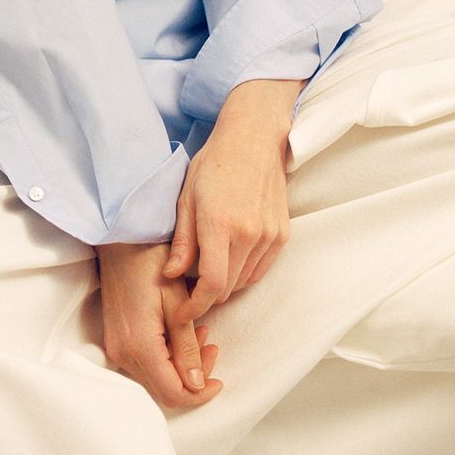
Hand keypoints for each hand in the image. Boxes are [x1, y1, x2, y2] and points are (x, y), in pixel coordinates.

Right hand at [95, 239, 223, 409]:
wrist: (121, 239)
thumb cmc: (152, 262)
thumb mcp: (178, 303)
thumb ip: (187, 347)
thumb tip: (196, 384)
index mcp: (139, 345)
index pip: (173, 393)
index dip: (199, 394)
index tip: (220, 379)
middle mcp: (122, 352)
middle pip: (163, 390)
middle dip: (193, 379)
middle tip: (212, 347)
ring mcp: (115, 346)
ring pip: (154, 378)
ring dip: (180, 367)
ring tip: (200, 334)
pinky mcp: (116, 338)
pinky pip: (144, 363)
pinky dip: (166, 357)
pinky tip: (180, 333)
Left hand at [161, 95, 293, 321]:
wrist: (254, 140)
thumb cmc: (214, 164)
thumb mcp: (186, 197)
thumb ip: (183, 240)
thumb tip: (172, 275)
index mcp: (220, 224)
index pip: (212, 285)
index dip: (196, 307)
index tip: (183, 314)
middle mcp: (249, 234)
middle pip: (228, 288)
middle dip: (206, 297)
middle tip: (189, 291)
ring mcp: (269, 236)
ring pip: (245, 282)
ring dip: (226, 285)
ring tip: (208, 273)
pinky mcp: (282, 235)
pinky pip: (261, 270)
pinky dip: (244, 274)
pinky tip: (230, 260)